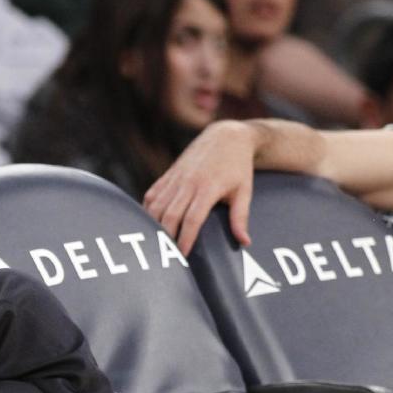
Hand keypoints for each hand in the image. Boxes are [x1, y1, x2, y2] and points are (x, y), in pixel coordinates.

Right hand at [143, 121, 255, 254]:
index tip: (183, 256)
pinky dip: (148, 212)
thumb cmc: (237, 167)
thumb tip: (244, 242)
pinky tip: (150, 225)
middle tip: (167, 255)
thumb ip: (240, 217)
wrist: (225, 137)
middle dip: (166, 238)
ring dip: (154, 226)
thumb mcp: (244, 191)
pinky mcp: (167, 175)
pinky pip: (151, 196)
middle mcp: (188, 182)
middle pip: (169, 215)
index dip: (185, 239)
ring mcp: (175, 178)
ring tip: (157, 243)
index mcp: (208, 187)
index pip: (192, 219)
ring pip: (156, 207)